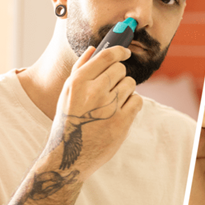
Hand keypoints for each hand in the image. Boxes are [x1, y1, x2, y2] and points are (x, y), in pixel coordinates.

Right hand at [43, 45, 142, 177]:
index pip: (106, 56)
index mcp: (78, 82)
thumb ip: (80, 68)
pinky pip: (137, 100)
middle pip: (120, 69)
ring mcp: (109, 107)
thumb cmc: (69, 120)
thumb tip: (94, 49)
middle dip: (118, 76)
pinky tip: (120, 112)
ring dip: (125, 91)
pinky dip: (131, 104)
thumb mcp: (67, 93)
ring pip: (130, 84)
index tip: (125, 52)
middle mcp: (94, 92)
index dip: (119, 51)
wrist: (71, 155)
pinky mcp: (122, 122)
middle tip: (110, 89)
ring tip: (112, 104)